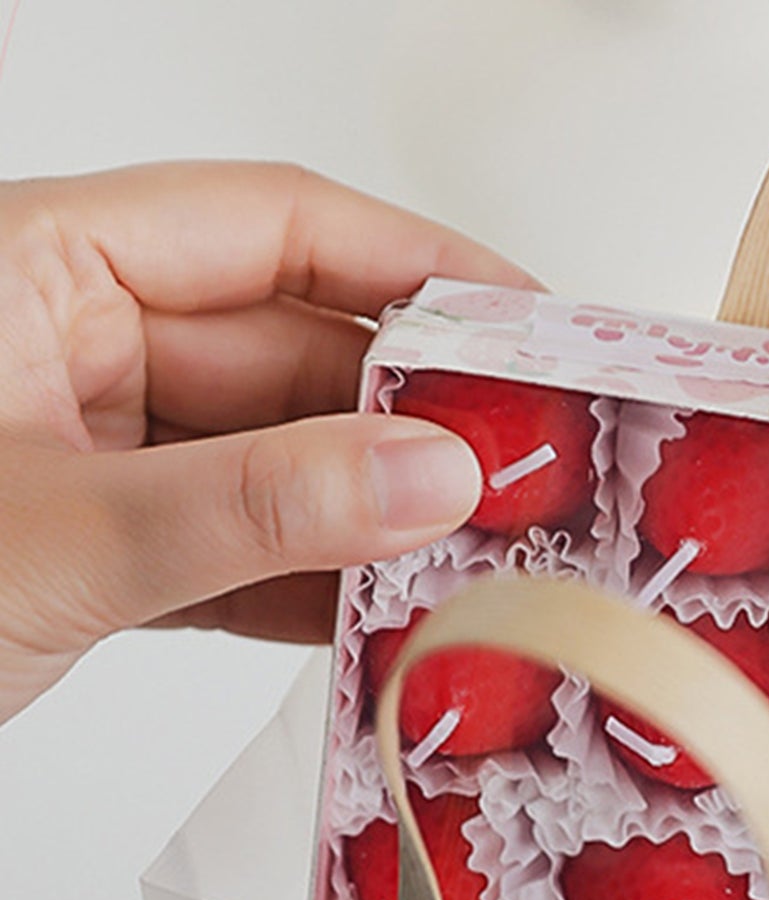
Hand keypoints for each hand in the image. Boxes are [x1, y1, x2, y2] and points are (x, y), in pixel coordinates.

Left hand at [0, 162, 535, 724]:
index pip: (273, 227)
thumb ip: (255, 503)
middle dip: (417, 414)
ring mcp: (100, 454)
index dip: (415, 261)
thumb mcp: (59, 533)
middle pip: (298, 353)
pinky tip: (391, 610)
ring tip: (483, 547)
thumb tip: (428, 473)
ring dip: (381, 514)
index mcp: (37, 269)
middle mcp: (76, 348)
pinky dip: (320, 586)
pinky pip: (248, 549)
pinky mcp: (114, 551)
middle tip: (528, 460)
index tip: (522, 316)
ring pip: (285, 461)